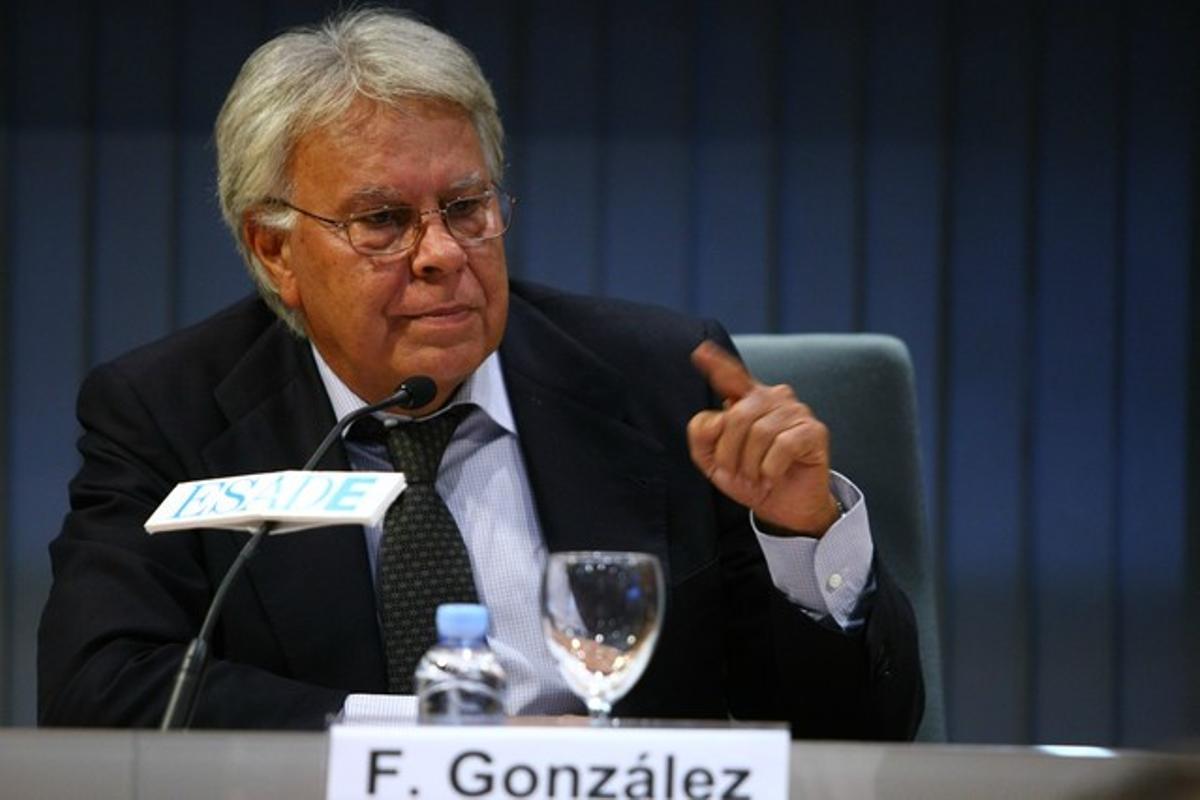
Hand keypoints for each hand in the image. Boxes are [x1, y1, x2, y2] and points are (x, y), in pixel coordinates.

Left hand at [687, 340, 841, 536]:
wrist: (784, 508)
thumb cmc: (751, 479)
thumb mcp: (714, 462)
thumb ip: (702, 436)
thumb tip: (716, 419)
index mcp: (747, 400)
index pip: (731, 376)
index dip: (716, 364)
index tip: (699, 351)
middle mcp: (773, 398)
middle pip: (737, 416)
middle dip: (729, 452)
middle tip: (737, 473)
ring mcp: (796, 411)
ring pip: (760, 432)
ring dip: (750, 465)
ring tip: (756, 476)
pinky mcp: (814, 430)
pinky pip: (782, 445)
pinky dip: (771, 469)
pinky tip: (773, 476)